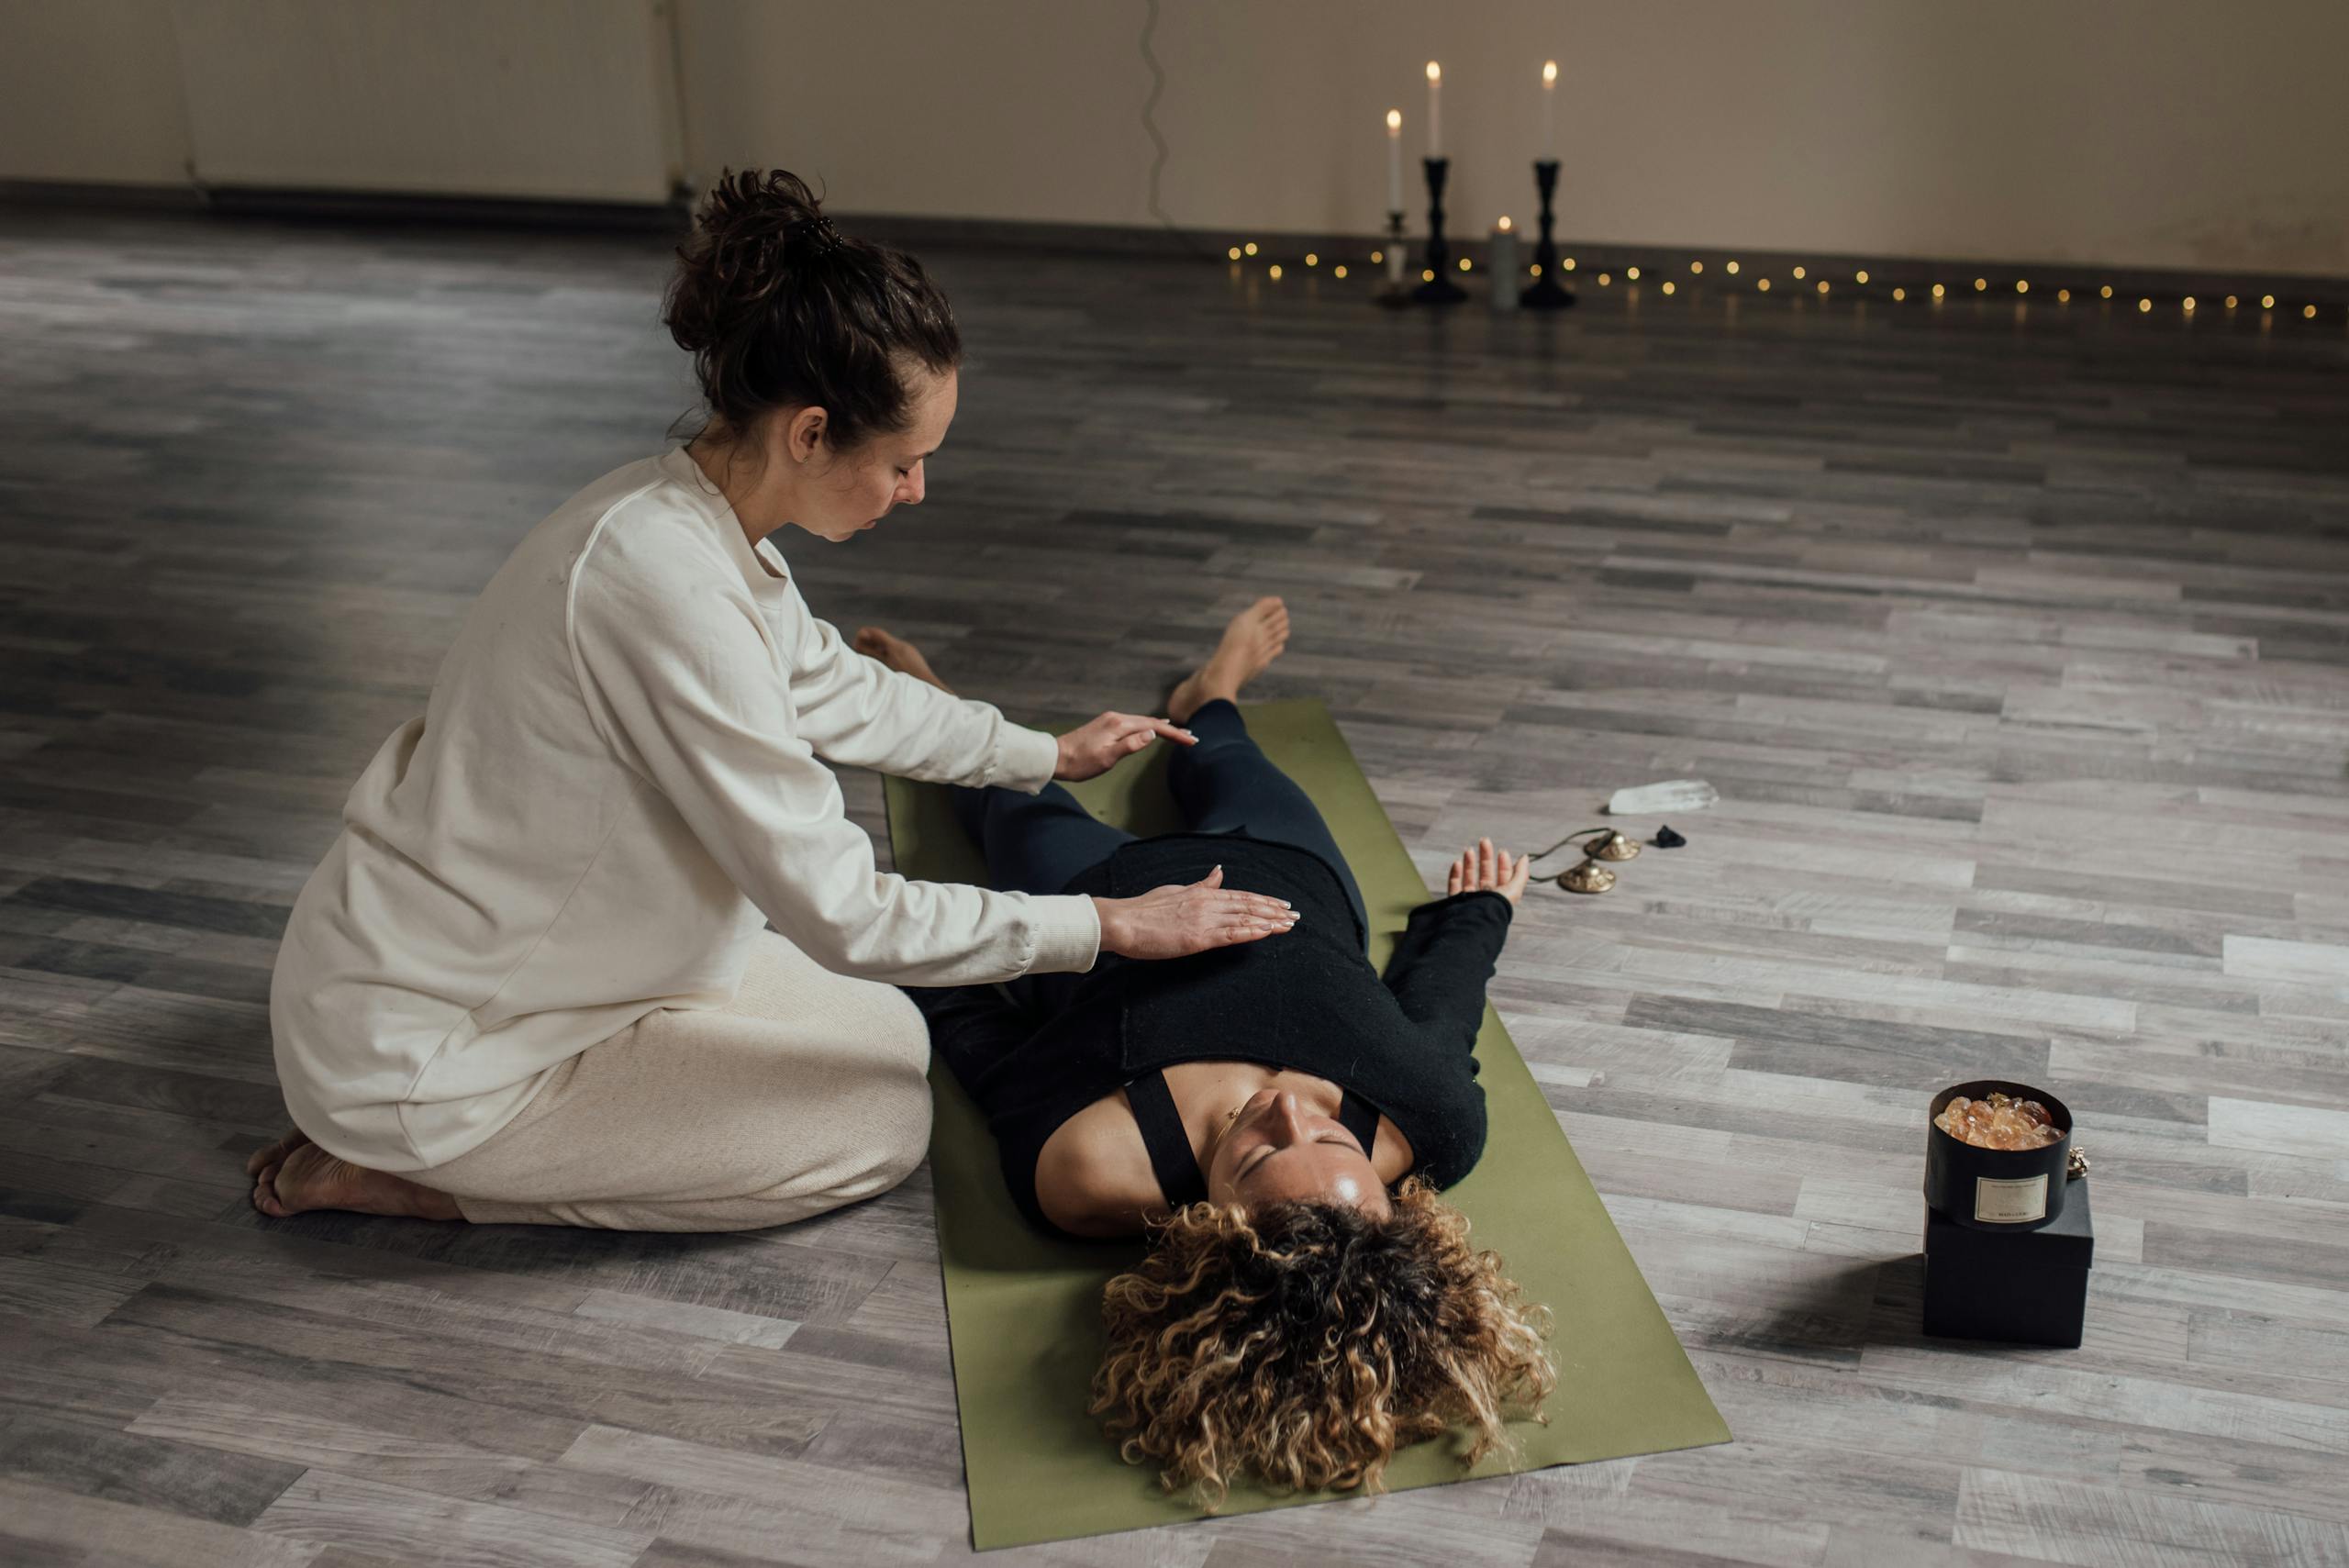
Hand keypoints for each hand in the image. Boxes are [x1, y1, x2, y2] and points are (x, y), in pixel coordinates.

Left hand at [1054, 711, 1196, 780]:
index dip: (1174, 734)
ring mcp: (1111, 720)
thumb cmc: (1081, 762)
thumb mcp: (1107, 758)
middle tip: (1191, 737)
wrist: (1056, 757)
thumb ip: (1131, 745)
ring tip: (1178, 732)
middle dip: (1172, 730)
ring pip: (1142, 722)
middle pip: (1151, 722)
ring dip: (1161, 728)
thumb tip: (1153, 734)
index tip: (1191, 739)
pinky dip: (1148, 727)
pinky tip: (1152, 729)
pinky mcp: (1106, 725)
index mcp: (1119, 724)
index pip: (1154, 727)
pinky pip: (1134, 724)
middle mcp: (1117, 718)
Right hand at [1092, 866, 1297, 959]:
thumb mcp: (1175, 891)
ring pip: (1244, 918)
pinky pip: (1231, 933)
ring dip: (1270, 921)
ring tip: (1290, 924)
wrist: (1123, 921)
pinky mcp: (1198, 937)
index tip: (1282, 904)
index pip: (1240, 896)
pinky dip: (1252, 931)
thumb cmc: (1143, 909)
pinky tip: (1268, 931)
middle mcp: (1207, 903)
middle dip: (1274, 910)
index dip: (1264, 900)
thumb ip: (1200, 885)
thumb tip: (1218, 872)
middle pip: (1248, 906)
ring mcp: (1203, 920)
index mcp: (1202, 893)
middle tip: (1296, 915)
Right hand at [1447, 837, 1529, 905]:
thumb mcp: (1514, 889)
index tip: (1502, 852)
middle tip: (1484, 841)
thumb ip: (1520, 873)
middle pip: (1486, 874)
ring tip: (1469, 850)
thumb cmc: (1496, 908)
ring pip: (1469, 878)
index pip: (1504, 877)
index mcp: (1501, 896)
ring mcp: (1470, 899)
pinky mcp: (1456, 901)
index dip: (1504, 864)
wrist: (1475, 923)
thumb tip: (1525, 857)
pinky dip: (1455, 873)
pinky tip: (1458, 863)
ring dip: (1470, 863)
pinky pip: (1454, 885)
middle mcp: (1486, 898)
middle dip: (1486, 857)